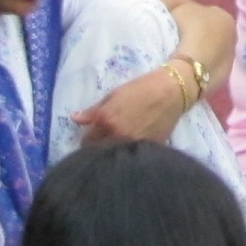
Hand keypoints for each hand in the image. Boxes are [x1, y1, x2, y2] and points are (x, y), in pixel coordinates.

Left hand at [72, 65, 190, 145]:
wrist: (171, 91)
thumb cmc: (141, 88)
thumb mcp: (113, 95)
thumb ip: (93, 110)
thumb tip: (74, 119)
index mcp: (106, 121)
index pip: (87, 142)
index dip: (89, 140)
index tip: (94, 138)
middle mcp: (117, 136)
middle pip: (100, 153)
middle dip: (100, 149)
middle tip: (106, 142)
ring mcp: (134, 144)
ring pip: (117, 157)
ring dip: (115, 153)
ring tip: (119, 146)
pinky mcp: (149, 149)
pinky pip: (133, 156)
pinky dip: (131, 153)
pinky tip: (133, 148)